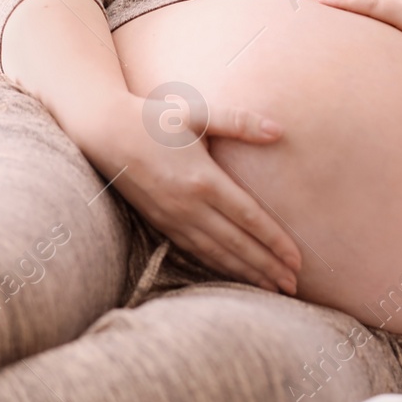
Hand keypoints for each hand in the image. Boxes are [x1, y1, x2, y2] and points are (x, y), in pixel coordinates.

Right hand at [74, 93, 302, 294]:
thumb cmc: (154, 119)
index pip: (249, 218)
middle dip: (267, 266)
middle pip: (237, 244)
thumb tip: (278, 130)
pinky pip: (195, 252)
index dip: (275, 241)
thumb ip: (239, 122)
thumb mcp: (198, 114)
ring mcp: (172, 219)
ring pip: (216, 254)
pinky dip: (218, 267)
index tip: (297, 260)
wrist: (103, 133)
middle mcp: (188, 206)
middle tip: (294, 285)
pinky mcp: (159, 224)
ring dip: (246, 273)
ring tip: (272, 288)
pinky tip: (234, 274)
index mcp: (203, 180)